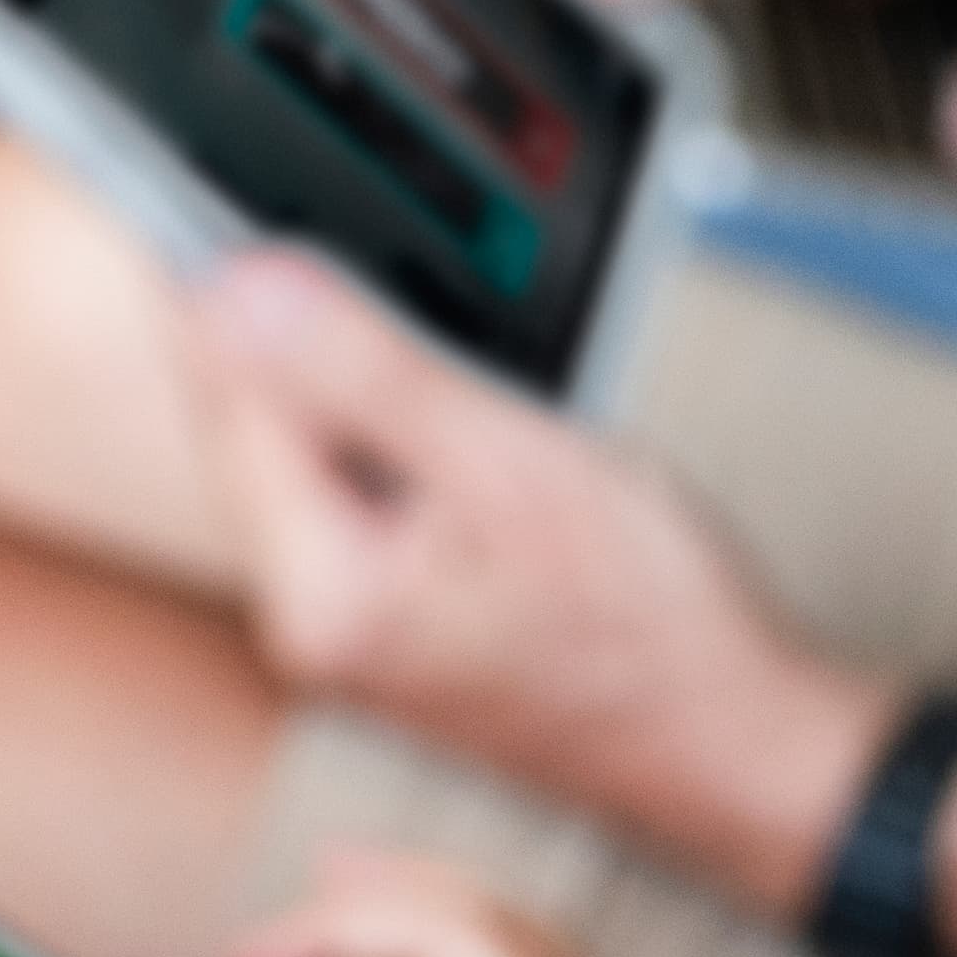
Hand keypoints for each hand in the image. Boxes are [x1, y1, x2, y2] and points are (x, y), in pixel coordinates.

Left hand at [190, 251, 891, 910]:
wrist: (728, 743)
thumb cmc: (653, 631)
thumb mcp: (512, 462)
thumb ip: (364, 373)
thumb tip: (243, 291)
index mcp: (320, 591)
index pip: (227, 398)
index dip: (242, 291)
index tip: (253, 212)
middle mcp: (310, 626)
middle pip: (254, 431)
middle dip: (301, 344)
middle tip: (372, 283)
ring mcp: (346, 636)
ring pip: (308, 466)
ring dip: (354, 397)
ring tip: (456, 393)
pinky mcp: (386, 630)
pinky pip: (353, 508)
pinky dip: (391, 454)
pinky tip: (463, 448)